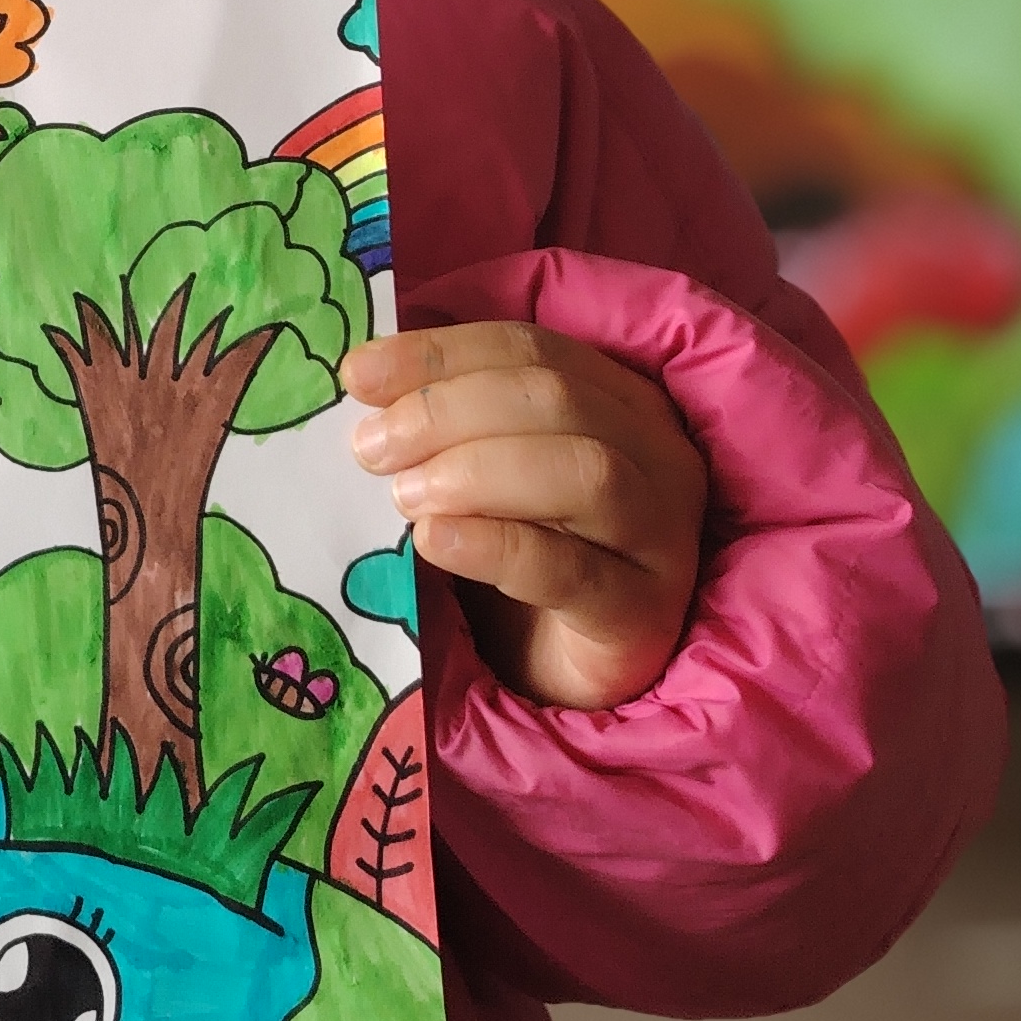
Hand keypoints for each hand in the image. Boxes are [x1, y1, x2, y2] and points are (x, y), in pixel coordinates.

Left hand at [343, 320, 707, 710]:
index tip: (357, 376)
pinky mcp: (643, 616)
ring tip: (403, 497)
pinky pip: (574, 571)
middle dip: (448, 411)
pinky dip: (498, 546)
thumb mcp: (481, 470)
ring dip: (476, 472)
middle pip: (556, 399)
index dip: (440, 353)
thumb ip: (443, 421)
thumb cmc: (519, 551)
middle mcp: (658, 454)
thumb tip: (364, 375)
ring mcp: (662, 536)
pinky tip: (436, 540)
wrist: (558, 671)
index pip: (530, 348)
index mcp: (620, 399)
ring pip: (583, 473)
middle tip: (371, 449)